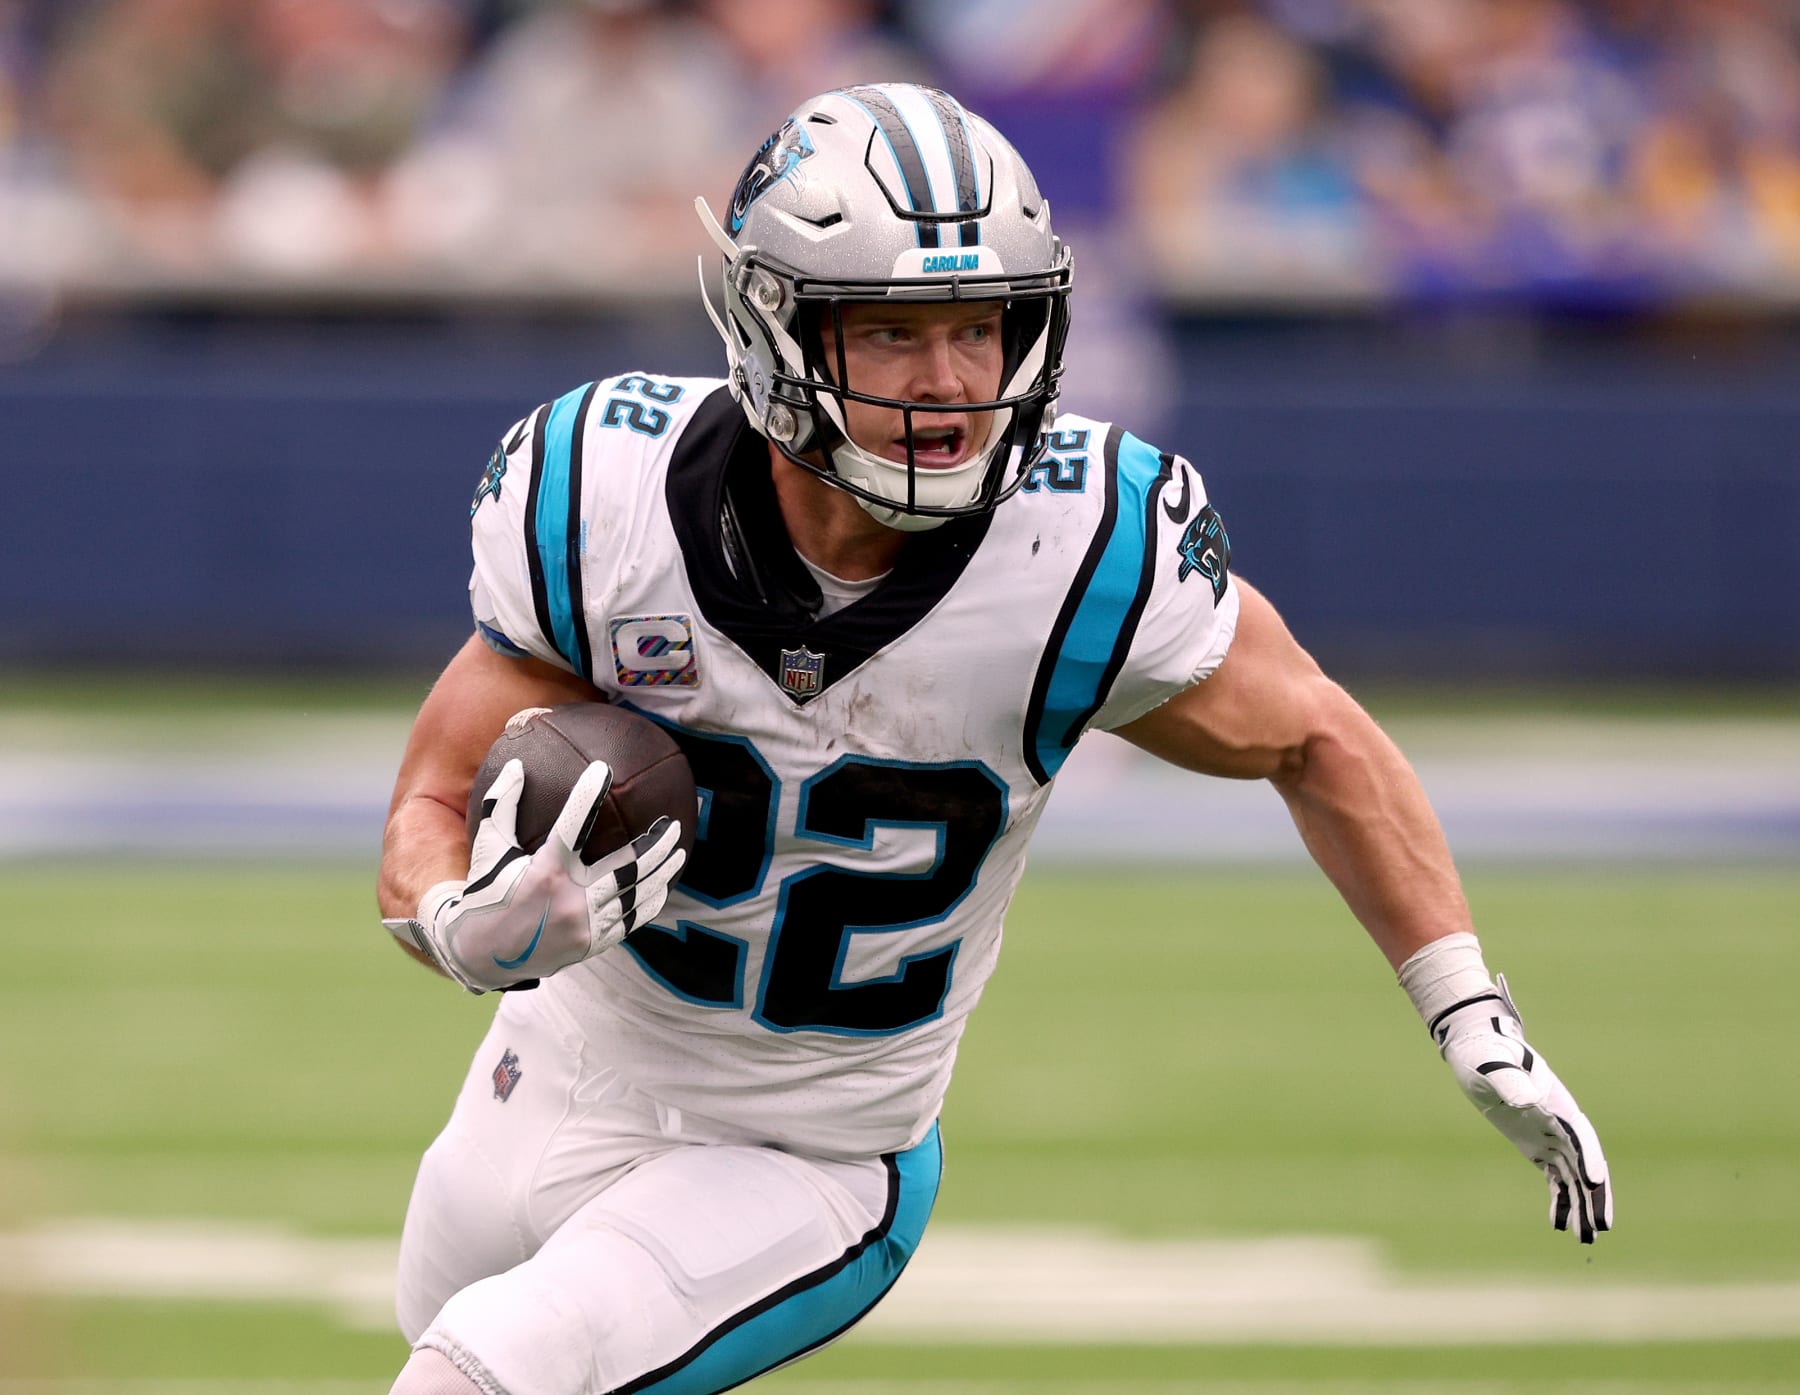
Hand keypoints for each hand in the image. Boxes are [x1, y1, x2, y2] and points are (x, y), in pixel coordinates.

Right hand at [410, 758, 685, 991]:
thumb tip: (517, 763)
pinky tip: (662, 886)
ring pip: (635, 895)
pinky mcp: (591, 944)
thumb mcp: (487, 850)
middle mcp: (570, 901)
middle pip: (626, 867)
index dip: (587, 794)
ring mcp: (584, 926)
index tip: (603, 769)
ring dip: (661, 872)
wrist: (483, 954)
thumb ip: (501, 806)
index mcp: (545, 873)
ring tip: (679, 852)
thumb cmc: (487, 893)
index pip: (572, 825)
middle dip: (655, 844)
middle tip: (672, 824)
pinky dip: (649, 902)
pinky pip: (630, 921)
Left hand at [1433, 978, 1612, 1242]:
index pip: (1579, 1134)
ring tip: (1585, 1237)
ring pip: (1572, 1175)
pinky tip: (1559, 1224)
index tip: (1595, 1182)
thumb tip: (1528, 1102)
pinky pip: (1555, 1176)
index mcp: (1555, 1102)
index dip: (1589, 1157)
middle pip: (1584, 1162)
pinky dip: (1560, 1199)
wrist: (1476, 1048)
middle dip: (1595, 1194)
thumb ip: (1510, 1081)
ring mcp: (1550, 1135)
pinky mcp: (1536, 1145)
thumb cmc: (1484, 1051)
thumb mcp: (1493, 1063)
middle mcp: (1560, 1122)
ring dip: (1581, 1205)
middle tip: (1602, 1227)